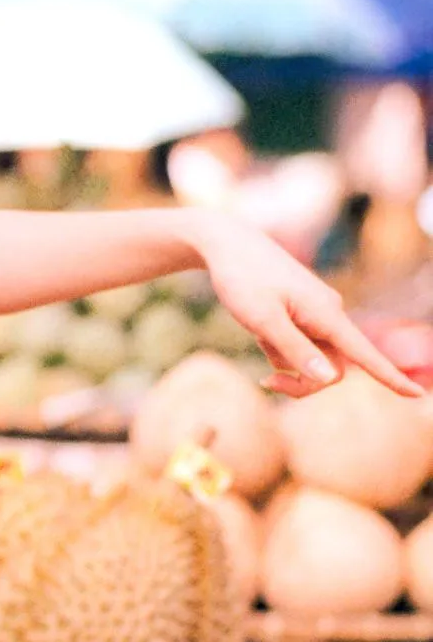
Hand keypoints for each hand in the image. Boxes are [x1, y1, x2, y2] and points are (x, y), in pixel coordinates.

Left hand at [192, 210, 421, 398]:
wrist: (227, 244)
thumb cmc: (242, 279)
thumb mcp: (262, 319)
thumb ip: (295, 349)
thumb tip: (329, 379)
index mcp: (326, 313)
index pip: (364, 353)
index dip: (390, 377)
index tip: (416, 397)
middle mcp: (329, 314)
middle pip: (332, 368)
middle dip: (302, 382)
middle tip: (266, 382)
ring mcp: (317, 314)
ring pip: (314, 359)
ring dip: (286, 362)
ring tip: (258, 335)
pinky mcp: (303, 314)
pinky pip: (299, 346)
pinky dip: (279, 347)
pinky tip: (260, 328)